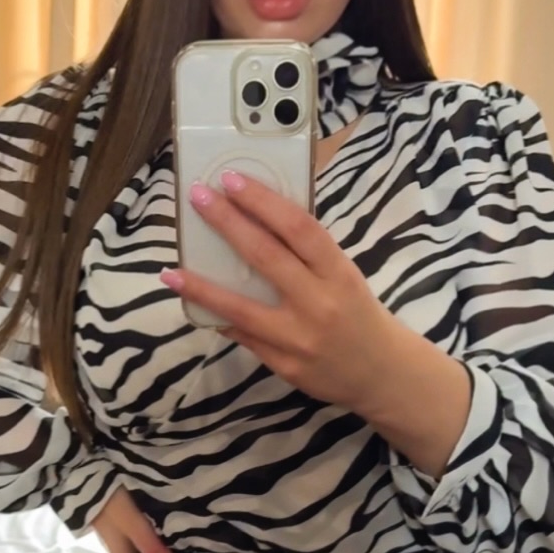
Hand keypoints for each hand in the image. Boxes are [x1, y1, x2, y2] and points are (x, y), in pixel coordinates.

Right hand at [92, 486, 182, 552]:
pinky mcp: (112, 511)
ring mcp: (111, 527)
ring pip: (125, 547)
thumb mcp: (136, 528)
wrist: (85, 473)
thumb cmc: (111, 505)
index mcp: (118, 552)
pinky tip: (142, 533)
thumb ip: (154, 551)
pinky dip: (133, 538)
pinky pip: (125, 532)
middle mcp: (114, 543)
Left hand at [161, 171, 398, 411]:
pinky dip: (218, 318)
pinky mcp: (285, 365)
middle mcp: (319, 303)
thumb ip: (308, 255)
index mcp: (338, 273)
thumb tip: (255, 220)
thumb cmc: (358, 312)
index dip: (263, 200)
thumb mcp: (343, 275)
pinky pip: (244, 337)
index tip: (231, 179)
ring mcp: (299, 338)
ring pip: (241, 308)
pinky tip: (194, 304)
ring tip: (171, 271)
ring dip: (202, 287)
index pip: (298, 228)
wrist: (382, 372)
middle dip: (227, 223)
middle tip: (198, 197)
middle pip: (266, 256)